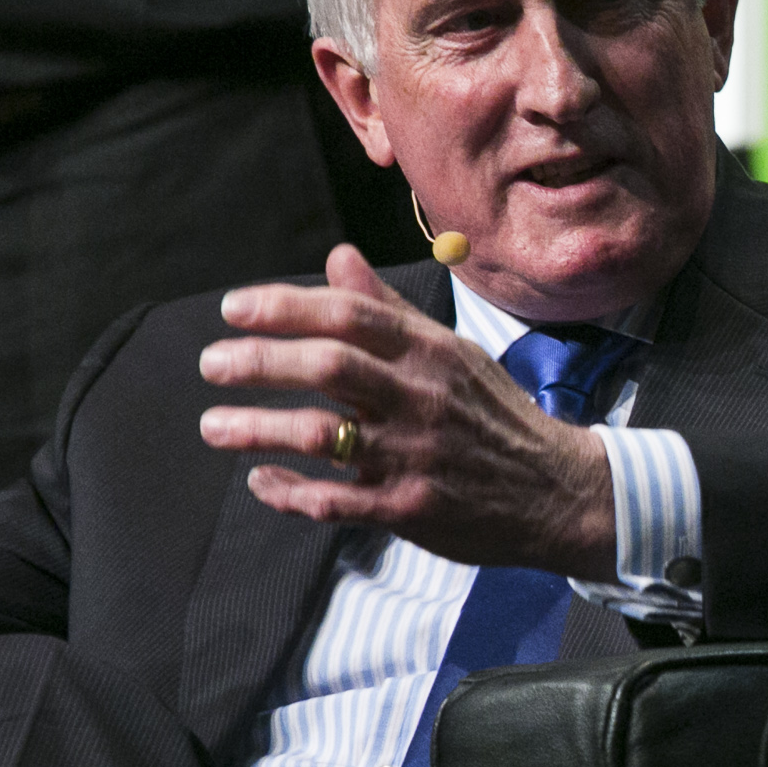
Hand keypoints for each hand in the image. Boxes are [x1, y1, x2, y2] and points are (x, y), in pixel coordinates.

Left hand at [198, 247, 617, 576]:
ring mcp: (413, 455)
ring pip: (321, 435)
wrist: (557, 492)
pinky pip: (334, 501)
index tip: (233, 309)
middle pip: (328, 367)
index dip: (284, 307)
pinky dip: (289, 491)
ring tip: (213, 426)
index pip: (348, 315)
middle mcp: (419, 397)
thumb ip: (388, 310)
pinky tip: (260, 479)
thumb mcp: (452, 352)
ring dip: (257, 429)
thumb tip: (339, 257)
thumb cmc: (495, 417)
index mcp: (429, 352)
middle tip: (211, 363)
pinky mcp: (408, 508)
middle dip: (259, 362)